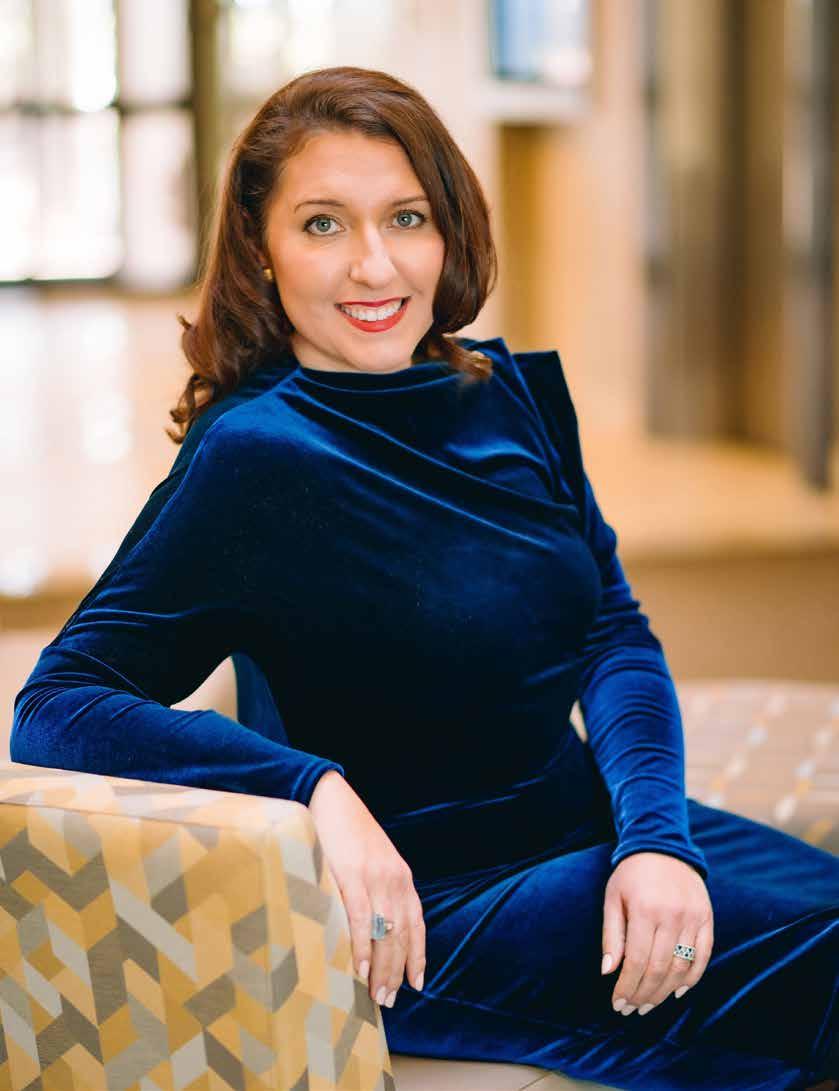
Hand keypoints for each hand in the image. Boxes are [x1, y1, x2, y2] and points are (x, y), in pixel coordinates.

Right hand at [308, 770, 425, 1007]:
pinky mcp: (351, 875)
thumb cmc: (346, 830)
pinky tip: (360, 967)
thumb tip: (373, 924)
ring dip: (382, 968)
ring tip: (375, 994)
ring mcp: (374, 877)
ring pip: (386, 932)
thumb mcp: (371, 859)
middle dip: (397, 971)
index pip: (416, 923)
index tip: (416, 983)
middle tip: (388, 1000)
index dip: (417, 955)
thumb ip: (376, 887)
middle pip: (403, 934)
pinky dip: (363, 945)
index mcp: (401, 875)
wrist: (328, 797)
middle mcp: (394, 878)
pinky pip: (361, 918)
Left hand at [601, 852, 712, 1015]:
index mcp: (644, 910)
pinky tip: (677, 992)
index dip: (627, 986)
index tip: (617, 1003)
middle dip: (643, 994)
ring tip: (649, 1005)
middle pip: (659, 969)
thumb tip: (608, 972)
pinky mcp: (707, 918)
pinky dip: (692, 979)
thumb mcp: (613, 898)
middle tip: (631, 1009)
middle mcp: (672, 916)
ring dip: (664, 992)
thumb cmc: (631, 875)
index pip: (636, 961)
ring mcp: (693, 918)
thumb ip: (611, 935)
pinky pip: (703, 956)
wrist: (663, 846)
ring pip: (681, 968)